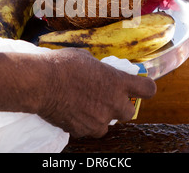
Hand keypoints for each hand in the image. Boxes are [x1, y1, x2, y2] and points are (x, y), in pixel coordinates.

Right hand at [37, 48, 156, 137]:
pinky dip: (83, 123)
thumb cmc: (62, 65)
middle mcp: (112, 103)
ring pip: (106, 124)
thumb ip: (100, 69)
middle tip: (106, 99)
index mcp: (117, 82)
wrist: (41, 83)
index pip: (147, 89)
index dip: (145, 88)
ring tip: (84, 106)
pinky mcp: (82, 130)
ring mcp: (98, 120)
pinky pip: (88, 129)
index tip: (139, 87)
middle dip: (120, 107)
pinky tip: (72, 112)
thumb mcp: (87, 58)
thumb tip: (101, 72)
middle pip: (129, 112)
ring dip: (99, 116)